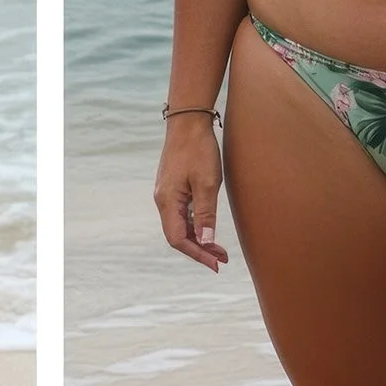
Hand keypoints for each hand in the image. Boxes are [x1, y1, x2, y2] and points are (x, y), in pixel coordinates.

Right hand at [154, 114, 228, 270]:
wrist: (188, 121)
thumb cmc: (198, 149)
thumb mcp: (207, 183)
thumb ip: (206, 214)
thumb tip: (206, 241)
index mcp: (167, 200)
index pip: (177, 239)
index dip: (196, 254)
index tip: (216, 264)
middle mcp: (162, 199)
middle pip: (177, 234)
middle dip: (199, 249)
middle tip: (222, 259)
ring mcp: (166, 192)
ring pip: (179, 224)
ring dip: (198, 238)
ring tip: (219, 248)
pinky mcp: (172, 186)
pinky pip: (181, 213)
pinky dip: (195, 224)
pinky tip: (208, 226)